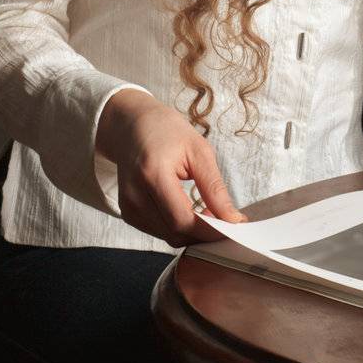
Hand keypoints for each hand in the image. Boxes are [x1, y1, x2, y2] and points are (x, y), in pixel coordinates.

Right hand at [95, 88, 248, 246]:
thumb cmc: (167, 132)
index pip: (182, 219)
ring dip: (192, 232)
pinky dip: (178, 227)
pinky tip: (189, 211)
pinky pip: (159, 231)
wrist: (132, 126)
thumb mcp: (199, 151)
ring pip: (168, 237)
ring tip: (208, 212)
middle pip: (175, 233)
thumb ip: (214, 188)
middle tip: (226, 220)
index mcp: (153, 174)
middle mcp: (134, 194)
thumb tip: (232, 219)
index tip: (235, 228)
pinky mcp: (128, 213)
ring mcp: (128, 206)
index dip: (210, 230)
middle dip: (204, 233)